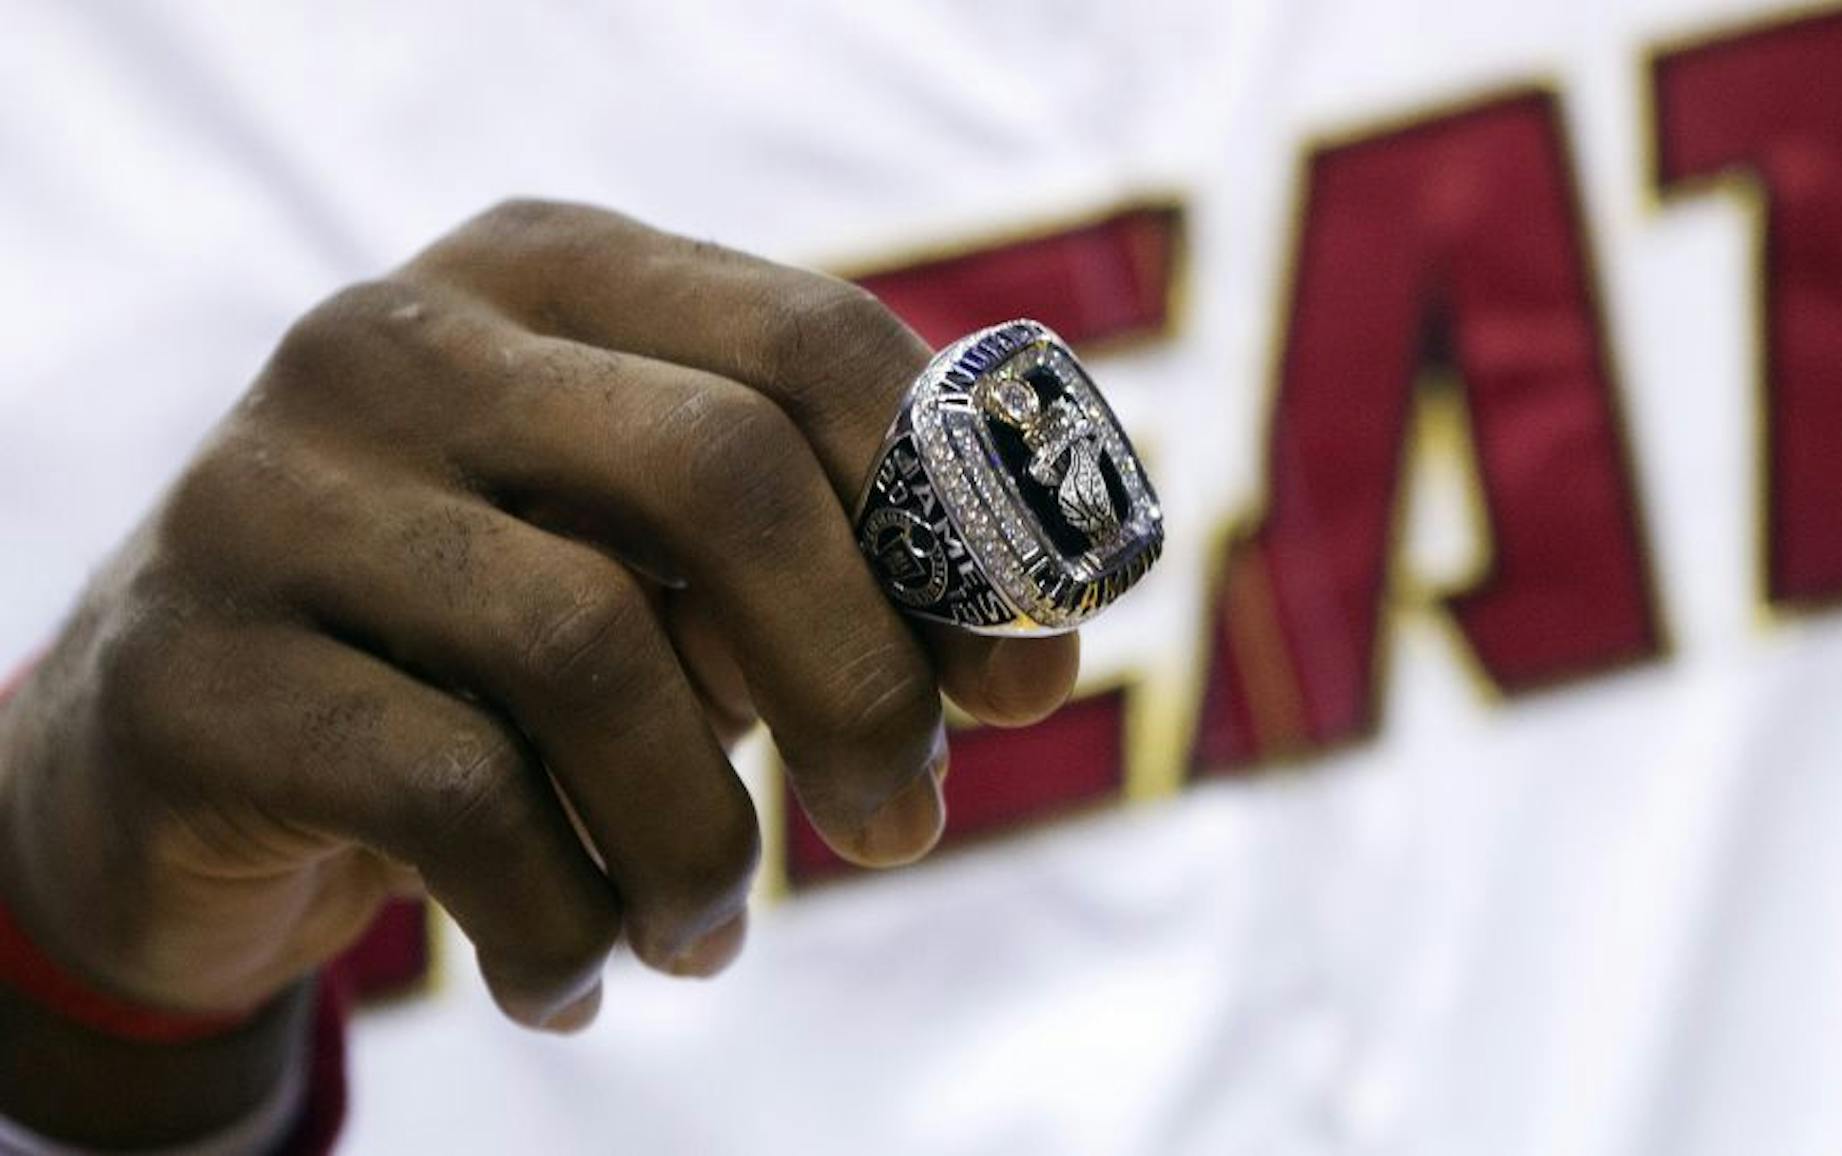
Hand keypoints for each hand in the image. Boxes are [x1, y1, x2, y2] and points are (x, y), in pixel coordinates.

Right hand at [0, 200, 1079, 1037]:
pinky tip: (576, 974)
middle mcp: (404, 340)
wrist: (181, 744)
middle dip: (856, 677)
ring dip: (698, 838)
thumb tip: (1028, 647)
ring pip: (589, 648)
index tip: (1021, 683)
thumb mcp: (666, 579)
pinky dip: (560, 916)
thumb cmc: (488, 647)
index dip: (953, 519)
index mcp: (550, 274)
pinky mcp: (199, 666)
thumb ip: (829, 574)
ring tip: (703, 932)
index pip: (810, 337)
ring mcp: (277, 490)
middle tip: (900, 826)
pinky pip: (455, 799)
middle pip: (719, 469)